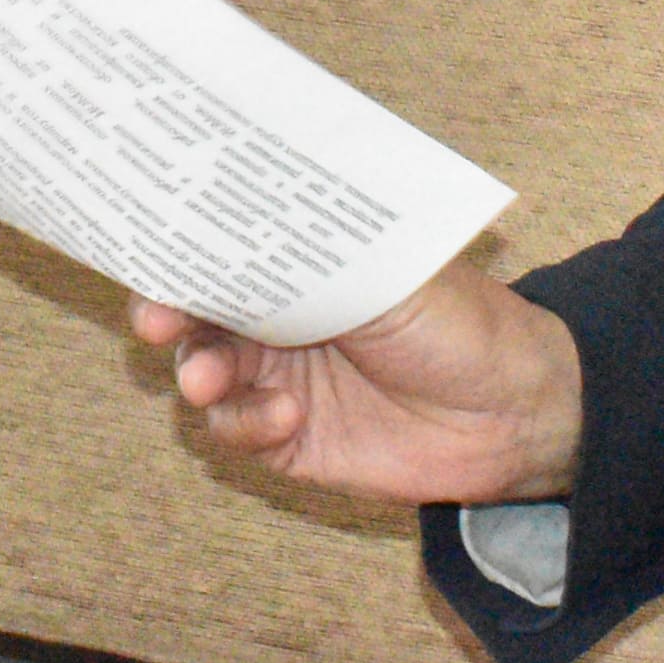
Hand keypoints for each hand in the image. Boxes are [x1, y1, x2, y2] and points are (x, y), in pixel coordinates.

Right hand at [130, 261, 585, 505]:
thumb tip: (236, 221)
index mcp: (298, 264)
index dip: (177, 249)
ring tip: (210, 380)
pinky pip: (235, 433)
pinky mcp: (289, 441)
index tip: (148, 251)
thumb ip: (307, 258)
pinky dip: (246, 424)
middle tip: (155, 323)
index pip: (218, 248)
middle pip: (192, 312)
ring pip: (202, 373)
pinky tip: (287, 416)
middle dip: (164, 315)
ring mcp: (279, 380)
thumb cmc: (459, 322)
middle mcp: (278, 318)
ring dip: (198, 373)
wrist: (515, 412)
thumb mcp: (382, 272)